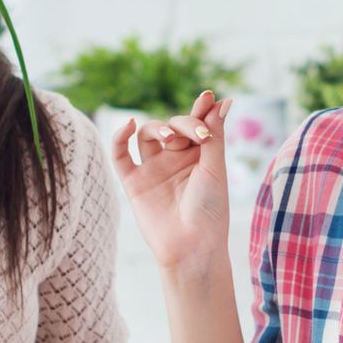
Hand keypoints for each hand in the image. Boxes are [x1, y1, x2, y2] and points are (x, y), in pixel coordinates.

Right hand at [110, 91, 232, 277]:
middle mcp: (175, 160)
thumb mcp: (215, 167)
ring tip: (169, 136)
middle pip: (172, 126)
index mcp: (199, 157)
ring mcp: (153, 170)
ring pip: (146, 135)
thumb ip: (214, 134)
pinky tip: (129, 125)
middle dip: (184, 124)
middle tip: (197, 135)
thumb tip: (223, 101)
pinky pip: (120, 155)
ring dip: (156, 127)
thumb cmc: (210, 209)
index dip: (201, 109)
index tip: (208, 97)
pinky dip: (120, 137)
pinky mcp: (133, 182)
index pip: (197, 124)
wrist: (192, 246)